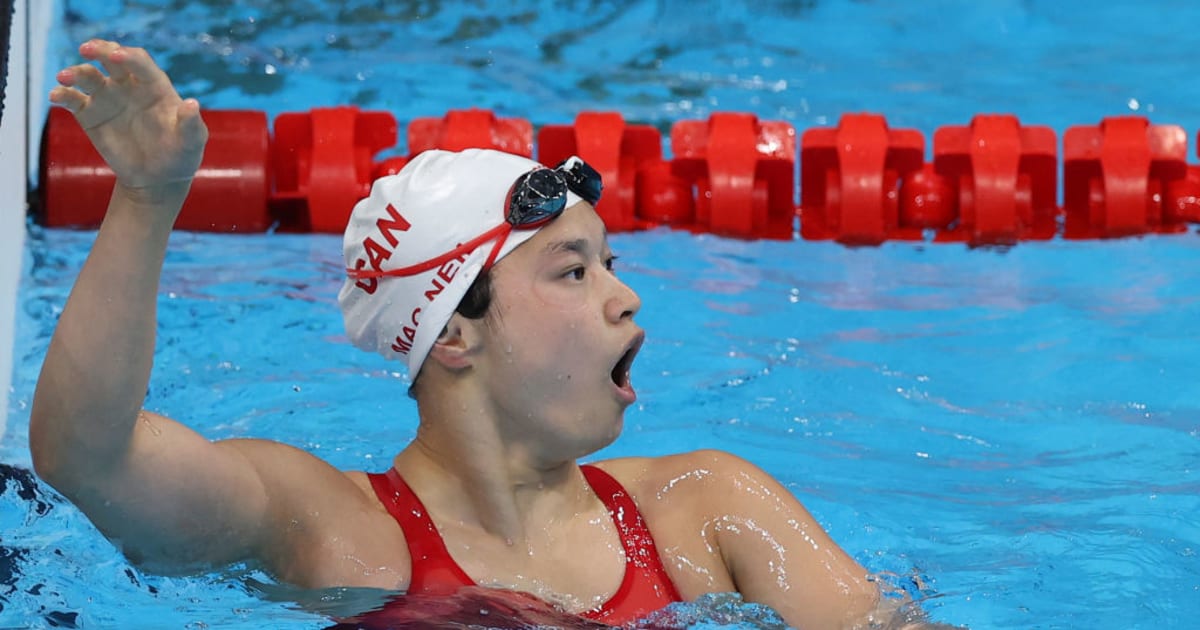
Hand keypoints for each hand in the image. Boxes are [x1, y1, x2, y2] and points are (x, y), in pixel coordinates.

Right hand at [49, 39, 207, 192]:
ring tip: (64, 78)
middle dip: (100, 49)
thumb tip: (192, 104)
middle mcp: (129, 86)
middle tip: (87, 49)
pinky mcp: (90, 114)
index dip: (129, 56)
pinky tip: (55, 96)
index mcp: (155, 87)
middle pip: (111, 58)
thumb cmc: (180, 156)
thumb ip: (191, 124)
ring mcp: (108, 98)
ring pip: (88, 76)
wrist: (157, 179)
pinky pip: (72, 99)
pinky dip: (62, 95)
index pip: (140, 63)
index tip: (118, 55)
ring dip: (75, 73)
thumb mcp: (192, 143)